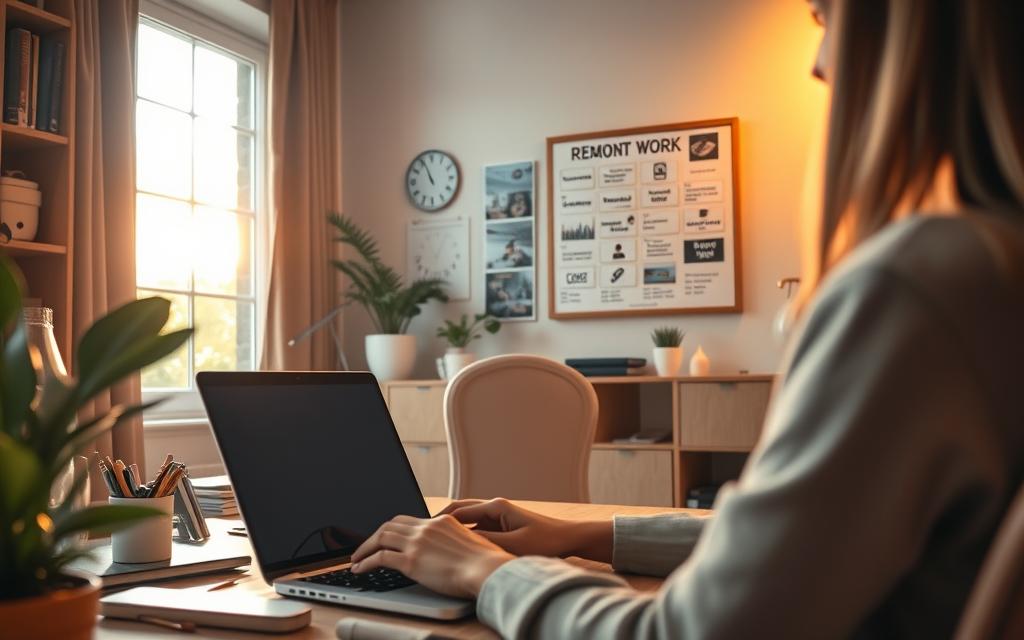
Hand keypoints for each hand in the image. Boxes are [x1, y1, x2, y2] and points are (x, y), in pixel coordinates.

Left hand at [350, 515, 512, 598]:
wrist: (487, 570)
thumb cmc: (487, 563)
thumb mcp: (472, 543)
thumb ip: (457, 542)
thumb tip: (454, 551)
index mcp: (441, 522)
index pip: (410, 520)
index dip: (394, 529)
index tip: (386, 537)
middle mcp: (426, 528)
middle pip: (391, 524)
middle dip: (375, 535)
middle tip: (365, 546)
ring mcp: (417, 543)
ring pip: (381, 537)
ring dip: (365, 547)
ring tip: (356, 558)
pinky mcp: (411, 561)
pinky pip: (379, 558)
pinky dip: (365, 562)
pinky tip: (360, 569)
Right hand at [440, 498, 612, 562]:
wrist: (569, 539)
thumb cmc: (546, 541)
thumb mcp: (514, 544)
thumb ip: (487, 541)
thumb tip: (462, 540)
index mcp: (496, 507)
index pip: (458, 510)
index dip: (439, 520)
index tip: (423, 530)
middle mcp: (494, 507)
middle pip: (459, 511)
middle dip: (440, 520)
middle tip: (422, 532)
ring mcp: (498, 515)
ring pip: (467, 519)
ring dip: (452, 528)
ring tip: (435, 540)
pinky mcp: (502, 525)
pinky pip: (476, 527)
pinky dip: (464, 534)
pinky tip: (456, 547)